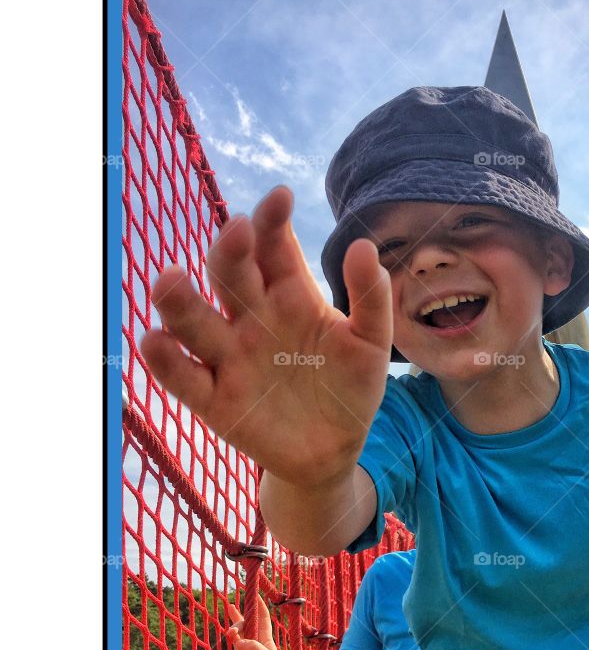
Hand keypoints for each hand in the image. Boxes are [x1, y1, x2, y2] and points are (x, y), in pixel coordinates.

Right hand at [141, 186, 392, 488]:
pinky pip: (183, 377)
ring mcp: (229, 356)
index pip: (273, 249)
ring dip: (179, 301)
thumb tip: (364, 245)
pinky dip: (165, 361)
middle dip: (229, 252)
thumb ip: (372, 299)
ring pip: (194, 321)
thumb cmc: (349, 388)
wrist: (335, 451)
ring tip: (171, 278)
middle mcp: (251, 318)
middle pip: (230, 276)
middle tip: (237, 231)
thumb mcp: (371, 344)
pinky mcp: (213, 399)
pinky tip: (155, 340)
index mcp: (289, 295)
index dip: (272, 223)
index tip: (281, 198)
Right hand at [226, 594, 286, 649]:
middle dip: (238, 617)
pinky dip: (234, 642)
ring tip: (232, 632)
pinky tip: (232, 637)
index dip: (258, 606)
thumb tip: (237, 642)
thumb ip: (252, 647)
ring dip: (234, 629)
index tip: (254, 594)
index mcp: (265, 638)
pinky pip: (234, 648)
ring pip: (236, 634)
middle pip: (244, 623)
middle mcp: (254, 642)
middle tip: (233, 613)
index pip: (262, 618)